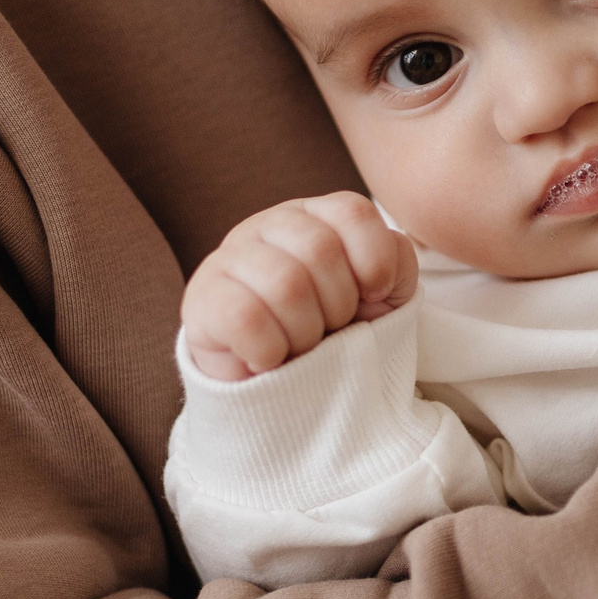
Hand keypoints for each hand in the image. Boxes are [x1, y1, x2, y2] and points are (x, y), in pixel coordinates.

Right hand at [182, 193, 417, 381]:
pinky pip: (245, 317)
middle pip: (320, 250)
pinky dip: (269, 350)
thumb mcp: (381, 295)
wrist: (284, 385)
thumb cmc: (335, 332)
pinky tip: (269, 358)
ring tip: (298, 345)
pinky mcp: (202, 300)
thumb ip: (395, 261)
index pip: (354, 213)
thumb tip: (377, 271)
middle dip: (338, 306)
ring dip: (305, 332)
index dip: (374, 263)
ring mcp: (229, 258)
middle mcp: (269, 226)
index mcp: (316, 216)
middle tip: (329, 328)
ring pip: (285, 284)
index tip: (373, 297)